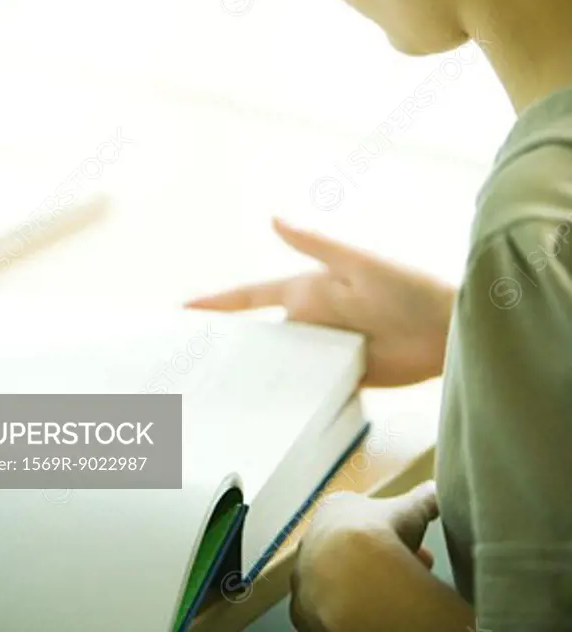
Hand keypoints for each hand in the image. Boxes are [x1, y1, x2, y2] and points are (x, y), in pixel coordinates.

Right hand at [185, 218, 454, 386]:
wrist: (451, 328)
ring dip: (256, 378)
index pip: (251, 297)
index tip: (181, 311)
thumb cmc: (407, 285)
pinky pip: (311, 388)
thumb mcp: (359, 263)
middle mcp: (312, 321)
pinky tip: (269, 418)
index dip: (217, 303)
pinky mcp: (348, 376)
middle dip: (226, 348)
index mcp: (307, 291)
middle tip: (188, 370)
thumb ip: (317, 245)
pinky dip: (291, 398)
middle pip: (260, 337)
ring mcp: (328, 350)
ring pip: (282, 366)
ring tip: (218, 401)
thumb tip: (274, 216)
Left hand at [289, 482, 438, 631]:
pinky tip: (367, 611)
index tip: (415, 546)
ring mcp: (305, 571)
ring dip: (364, 583)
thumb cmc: (377, 534)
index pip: (365, 518)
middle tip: (408, 571)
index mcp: (335, 508)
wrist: (350, 578)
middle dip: (383, 558)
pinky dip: (347, 606)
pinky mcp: (303, 604)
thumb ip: (423, 499)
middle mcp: (314, 536)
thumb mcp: (410, 509)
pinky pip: (328, 605)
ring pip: (339, 578)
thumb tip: (437, 488)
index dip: (394, 532)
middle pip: (352, 548)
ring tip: (391, 595)